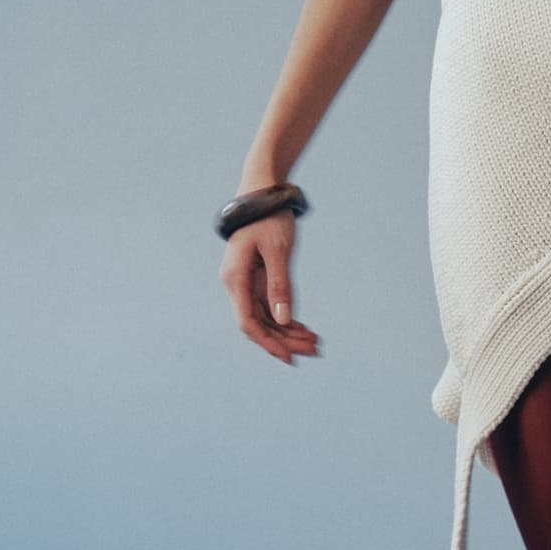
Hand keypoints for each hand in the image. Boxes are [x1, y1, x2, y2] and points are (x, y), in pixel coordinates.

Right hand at [220, 212, 322, 365]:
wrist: (263, 191)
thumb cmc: (269, 216)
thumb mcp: (278, 250)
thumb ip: (280, 285)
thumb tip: (283, 319)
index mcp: (235, 278)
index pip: (248, 323)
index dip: (268, 343)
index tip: (290, 358)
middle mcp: (236, 283)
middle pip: (258, 324)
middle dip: (285, 340)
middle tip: (315, 350)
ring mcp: (245, 281)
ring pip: (265, 317)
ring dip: (288, 331)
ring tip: (315, 342)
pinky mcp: (256, 277)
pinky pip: (269, 305)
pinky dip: (286, 317)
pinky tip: (304, 328)